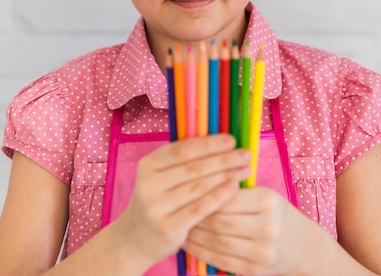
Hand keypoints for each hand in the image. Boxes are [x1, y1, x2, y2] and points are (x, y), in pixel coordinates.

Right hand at [117, 135, 251, 269]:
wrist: (134, 240)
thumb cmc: (158, 201)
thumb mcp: (160, 177)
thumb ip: (183, 162)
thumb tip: (221, 144)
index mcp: (147, 165)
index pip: (182, 149)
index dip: (208, 143)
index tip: (231, 140)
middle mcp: (148, 184)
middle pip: (193, 167)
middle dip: (223, 159)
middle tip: (246, 154)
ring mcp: (156, 207)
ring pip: (198, 186)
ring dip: (226, 175)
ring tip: (245, 169)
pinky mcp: (167, 227)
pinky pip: (200, 208)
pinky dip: (219, 195)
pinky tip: (234, 187)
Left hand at [185, 186, 307, 275]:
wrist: (304, 246)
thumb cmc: (277, 213)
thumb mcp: (264, 195)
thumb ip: (236, 191)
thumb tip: (199, 182)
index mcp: (267, 201)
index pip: (226, 197)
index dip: (204, 195)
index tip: (186, 191)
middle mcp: (267, 226)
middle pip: (220, 221)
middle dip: (196, 217)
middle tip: (179, 210)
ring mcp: (263, 251)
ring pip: (218, 242)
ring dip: (195, 236)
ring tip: (181, 226)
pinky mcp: (257, 270)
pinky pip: (222, 261)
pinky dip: (202, 253)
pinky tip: (190, 245)